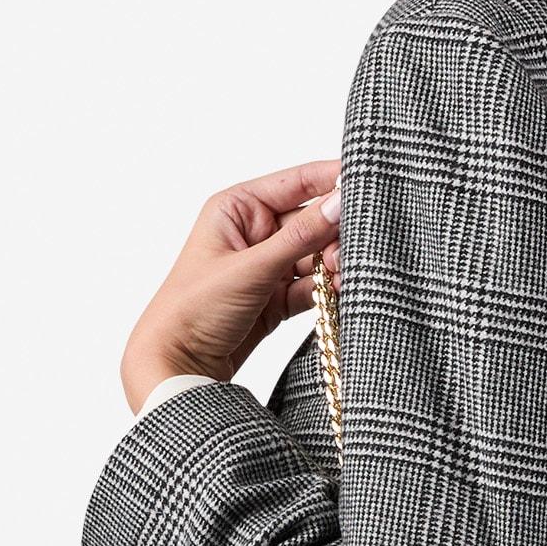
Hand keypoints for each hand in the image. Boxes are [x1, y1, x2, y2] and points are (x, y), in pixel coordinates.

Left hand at [121, 158, 342, 411]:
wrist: (178, 365)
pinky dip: (326, 291)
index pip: (296, 183)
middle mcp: (254, 233)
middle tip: (351, 252)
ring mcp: (266, 267)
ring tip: (343, 277)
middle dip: (335, 235)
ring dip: (332, 267)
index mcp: (238, 208)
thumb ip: (301, 237)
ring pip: (315, 256)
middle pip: (311, 221)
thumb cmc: (195, 309)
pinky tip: (339, 294)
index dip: (332, 180)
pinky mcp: (276, 299)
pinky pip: (311, 286)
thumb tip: (340, 203)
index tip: (368, 183)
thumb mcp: (252, 268)